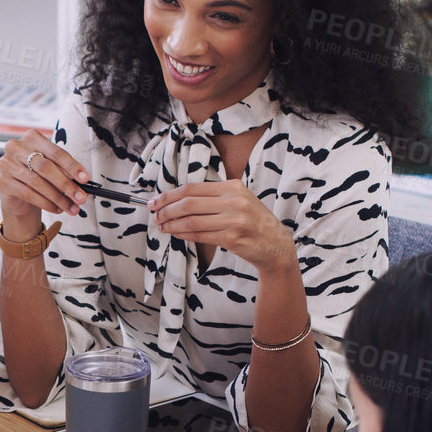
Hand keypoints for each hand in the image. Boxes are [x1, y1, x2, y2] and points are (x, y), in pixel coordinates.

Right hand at [0, 130, 89, 234]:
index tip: (85, 179)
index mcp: (32, 137)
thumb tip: (81, 182)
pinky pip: (28, 194)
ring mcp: (7, 164)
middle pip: (46, 167)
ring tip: (71, 207)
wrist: (16, 192)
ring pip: (37, 182)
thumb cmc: (37, 174)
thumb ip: (63, 170)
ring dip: (58, 197)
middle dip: (66, 184)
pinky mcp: (3, 182)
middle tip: (80, 197)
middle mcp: (17, 147)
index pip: (56, 152)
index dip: (72, 166)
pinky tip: (56, 209)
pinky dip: (45, 203)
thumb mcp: (51, 168)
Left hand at [149, 179, 296, 270]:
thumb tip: (177, 199)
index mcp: (233, 186)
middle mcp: (234, 201)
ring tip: (161, 226)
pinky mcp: (232, 238)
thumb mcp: (239, 200)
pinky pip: (199, 235)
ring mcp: (234, 220)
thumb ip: (214, 196)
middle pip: (188, 203)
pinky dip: (183, 235)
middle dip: (166, 210)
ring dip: (171, 224)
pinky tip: (175, 234)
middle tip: (154, 215)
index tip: (156, 201)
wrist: (276, 245)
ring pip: (191, 221)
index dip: (169, 195)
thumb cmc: (254, 222)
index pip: (192, 188)